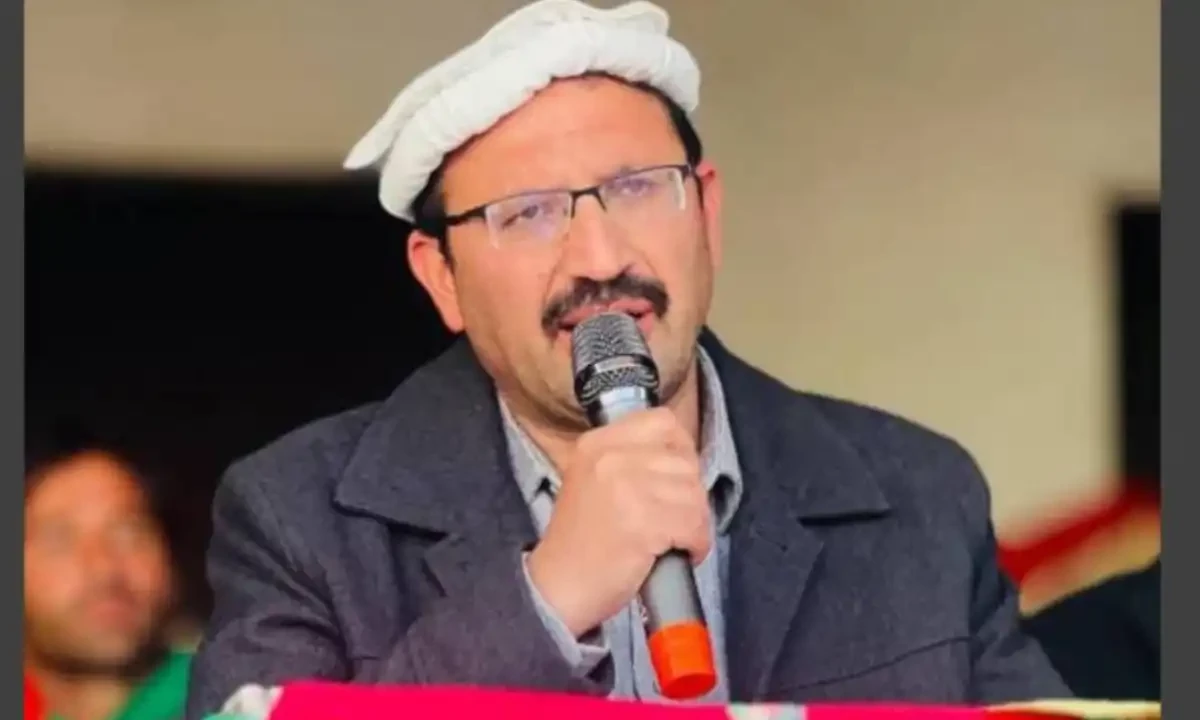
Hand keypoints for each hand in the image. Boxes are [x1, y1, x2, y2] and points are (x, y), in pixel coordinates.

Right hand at [525, 407, 711, 637]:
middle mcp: (610, 457)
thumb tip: (682, 458)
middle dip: (690, 495)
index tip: (678, 478)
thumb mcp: (592, 481)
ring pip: (694, 494)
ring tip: (676, 541)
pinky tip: (679, 553)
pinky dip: (696, 543)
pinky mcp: (644, 522)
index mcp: (597, 443)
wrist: (557, 588)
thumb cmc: (581, 543)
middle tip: (676, 521)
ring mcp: (627, 488)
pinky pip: (694, 525)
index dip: (681, 450)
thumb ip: (629, 460)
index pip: (662, 422)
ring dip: (695, 523)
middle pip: (684, 462)